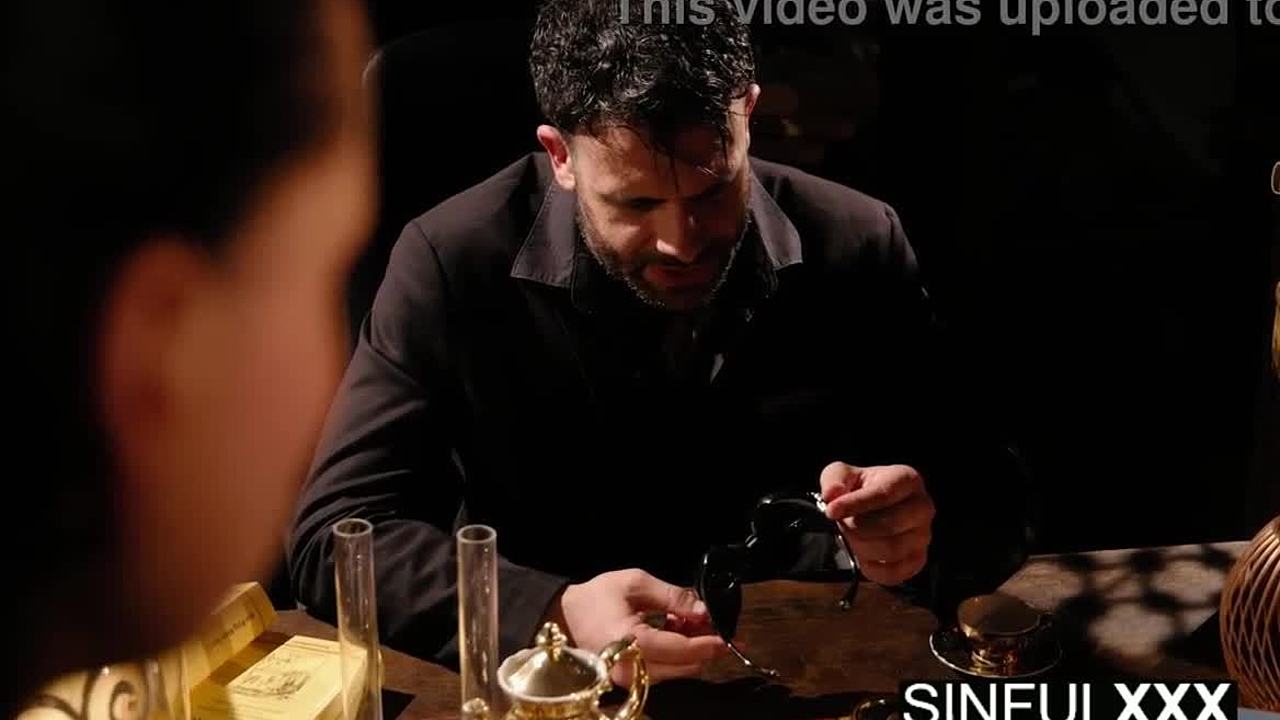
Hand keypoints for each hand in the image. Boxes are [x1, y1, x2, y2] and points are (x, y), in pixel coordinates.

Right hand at [547, 569, 726, 681]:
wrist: (566, 615)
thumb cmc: (597, 596)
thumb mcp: (636, 583)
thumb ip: (672, 597)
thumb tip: (704, 612)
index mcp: (628, 640)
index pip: (679, 649)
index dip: (706, 642)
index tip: (727, 636)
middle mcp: (628, 668)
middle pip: (683, 666)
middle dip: (701, 645)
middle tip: (705, 620)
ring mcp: (628, 679)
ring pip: (677, 672)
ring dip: (689, 650)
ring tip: (684, 620)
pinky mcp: (629, 682)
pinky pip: (664, 672)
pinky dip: (676, 655)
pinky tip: (672, 630)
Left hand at [819, 462, 934, 585]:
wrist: (874, 508)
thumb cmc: (861, 489)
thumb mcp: (842, 474)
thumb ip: (834, 480)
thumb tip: (832, 495)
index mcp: (907, 479)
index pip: (883, 494)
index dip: (855, 504)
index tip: (831, 511)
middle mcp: (922, 507)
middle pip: (889, 525)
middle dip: (857, 529)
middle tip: (841, 525)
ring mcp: (924, 535)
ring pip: (891, 550)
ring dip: (861, 548)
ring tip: (850, 538)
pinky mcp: (918, 559)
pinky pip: (894, 573)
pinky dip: (871, 568)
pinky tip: (861, 555)